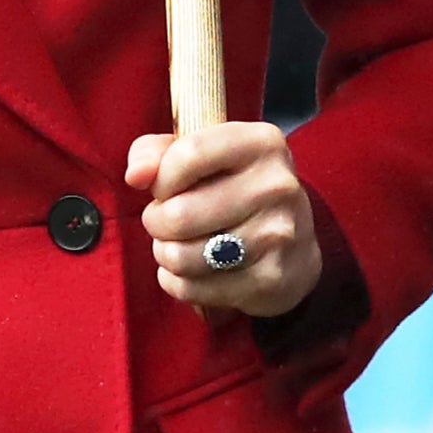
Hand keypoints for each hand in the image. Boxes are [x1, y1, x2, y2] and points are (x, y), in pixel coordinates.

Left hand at [127, 118, 322, 317]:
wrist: (297, 250)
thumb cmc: (236, 192)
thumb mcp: (205, 156)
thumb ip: (159, 151)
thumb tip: (136, 175)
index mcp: (262, 144)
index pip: (187, 155)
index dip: (160, 178)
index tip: (163, 188)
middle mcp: (276, 186)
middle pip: (178, 214)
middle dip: (157, 221)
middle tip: (165, 221)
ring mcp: (277, 236)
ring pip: (182, 256)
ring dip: (165, 253)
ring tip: (176, 245)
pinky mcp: (269, 280)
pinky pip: (192, 288)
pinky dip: (177, 282)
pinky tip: (191, 271)